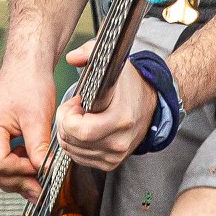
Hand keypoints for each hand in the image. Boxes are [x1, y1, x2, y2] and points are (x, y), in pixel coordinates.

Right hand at [0, 65, 57, 200]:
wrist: (25, 68)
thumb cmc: (29, 84)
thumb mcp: (39, 117)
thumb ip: (39, 147)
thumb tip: (44, 172)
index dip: (21, 172)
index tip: (41, 169)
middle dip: (18, 182)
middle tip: (41, 185)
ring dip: (16, 178)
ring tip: (38, 176)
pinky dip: (13, 169)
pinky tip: (29, 163)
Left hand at [55, 40, 158, 170]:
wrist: (150, 104)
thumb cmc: (129, 84)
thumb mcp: (113, 62)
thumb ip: (90, 52)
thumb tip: (72, 58)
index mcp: (121, 117)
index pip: (81, 130)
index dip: (68, 116)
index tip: (75, 102)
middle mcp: (119, 140)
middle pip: (73, 141)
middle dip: (64, 123)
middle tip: (74, 109)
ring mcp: (116, 154)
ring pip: (73, 152)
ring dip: (69, 134)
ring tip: (81, 118)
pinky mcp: (111, 163)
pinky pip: (80, 159)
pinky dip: (76, 145)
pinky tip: (84, 130)